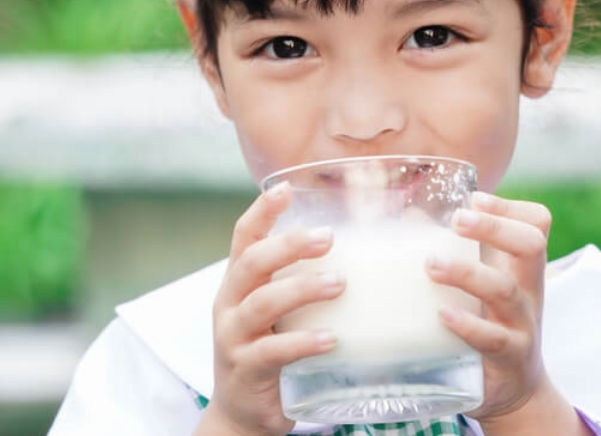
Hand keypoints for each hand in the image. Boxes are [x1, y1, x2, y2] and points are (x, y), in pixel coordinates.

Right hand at [195, 184, 345, 435]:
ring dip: (302, 289)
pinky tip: (331, 338)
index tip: (285, 188)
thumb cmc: (272, 349)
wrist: (243, 413)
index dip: (261, 211)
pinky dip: (303, 342)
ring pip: (262, 304)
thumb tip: (370, 254)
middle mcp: (230, 304)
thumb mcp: (281, 312)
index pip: (243, 237)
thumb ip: (308, 283)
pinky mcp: (246, 370)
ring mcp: (234, 338)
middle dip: (289, 246)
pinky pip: (273, 352)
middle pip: (252, 263)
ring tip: (339, 284)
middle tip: (328, 238)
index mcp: (239, 283)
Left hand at [425, 191, 558, 422]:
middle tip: (457, 219)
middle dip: (495, 227)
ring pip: (505, 291)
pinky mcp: (509, 358)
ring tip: (432, 264)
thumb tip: (409, 215)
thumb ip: (454, 251)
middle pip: (531, 246)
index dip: (509, 208)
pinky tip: (441, 315)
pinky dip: (467, 325)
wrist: (517, 390)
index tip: (474, 198)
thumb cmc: (489, 324)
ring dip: (467, 273)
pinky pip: (493, 339)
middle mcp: (528, 291)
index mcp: (521, 267)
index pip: (536, 224)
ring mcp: (521, 324)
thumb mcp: (480, 287)